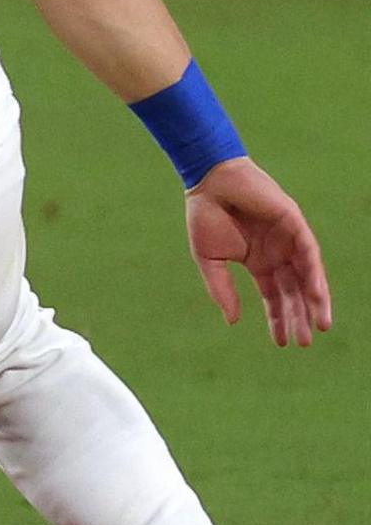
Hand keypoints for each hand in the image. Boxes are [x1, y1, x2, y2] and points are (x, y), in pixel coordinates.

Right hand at [186, 158, 333, 346]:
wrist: (209, 182)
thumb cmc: (205, 216)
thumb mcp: (209, 260)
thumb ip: (221, 290)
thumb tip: (233, 321)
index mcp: (258, 262)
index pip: (274, 296)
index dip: (278, 319)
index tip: (283, 343)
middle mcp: (277, 254)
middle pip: (294, 291)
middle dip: (299, 316)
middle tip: (305, 342)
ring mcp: (288, 239)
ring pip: (308, 276)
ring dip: (315, 300)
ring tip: (319, 325)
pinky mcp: (294, 223)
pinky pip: (310, 253)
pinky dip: (314, 274)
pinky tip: (317, 294)